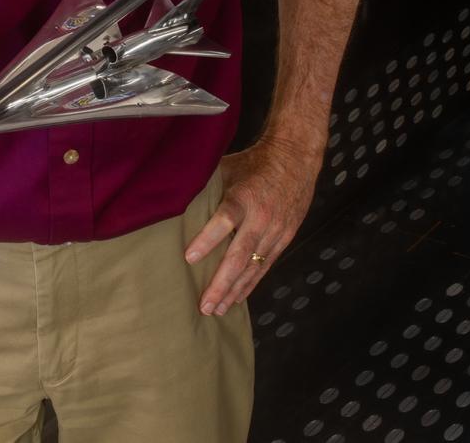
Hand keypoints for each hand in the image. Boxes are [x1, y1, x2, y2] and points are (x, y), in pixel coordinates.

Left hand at [184, 134, 324, 315]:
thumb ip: (206, 186)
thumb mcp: (228, 167)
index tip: (189, 258)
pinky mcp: (284, 239)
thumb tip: (173, 196)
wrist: (296, 159)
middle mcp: (261, 218)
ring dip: (234, 291)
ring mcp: (276, 231)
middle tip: (204, 305)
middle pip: (240, 256)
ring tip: (216, 310)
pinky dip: (250, 284)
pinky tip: (236, 299)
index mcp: (244, 197)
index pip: (224, 220)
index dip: (207, 239)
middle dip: (221, 283)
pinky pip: (265, 267)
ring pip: (253, 268)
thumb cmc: (255, 162)